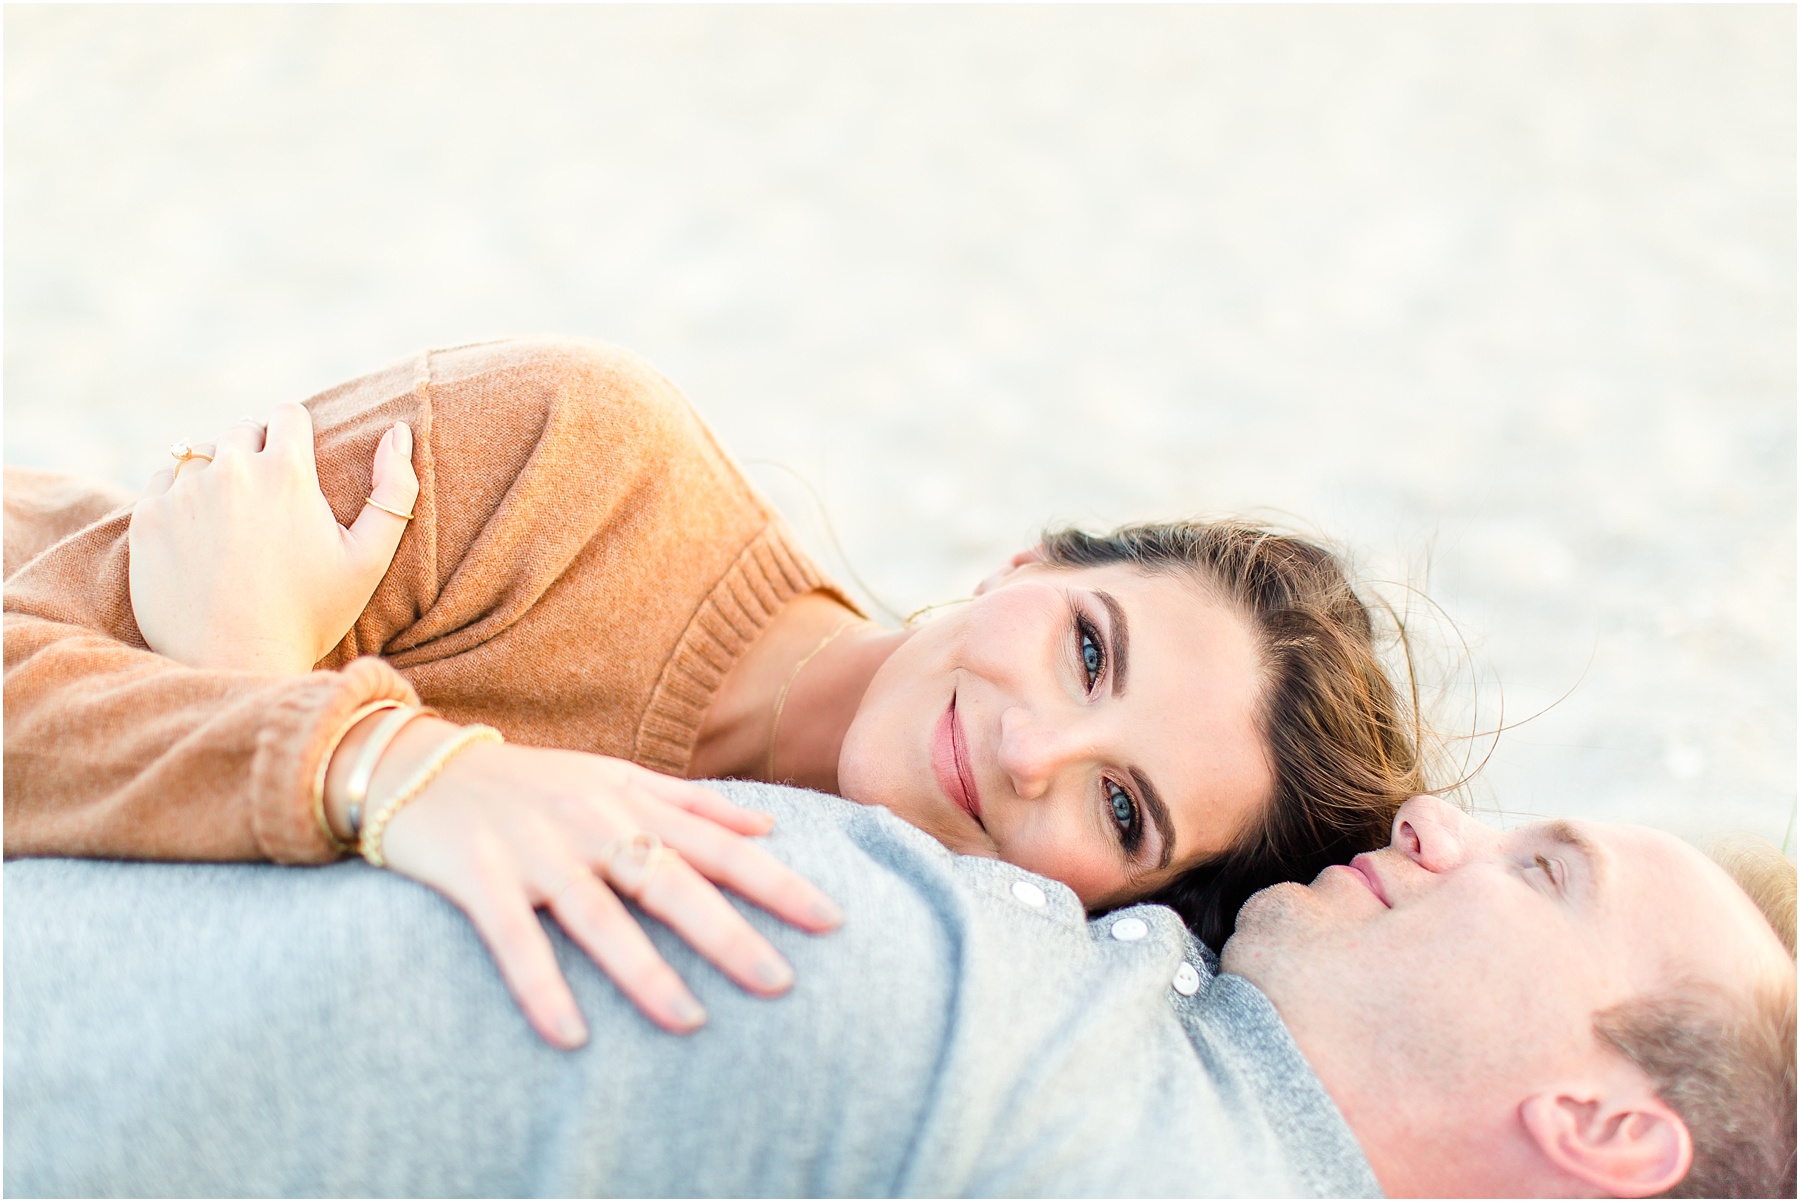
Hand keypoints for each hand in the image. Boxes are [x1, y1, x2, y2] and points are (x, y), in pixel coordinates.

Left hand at [128, 404, 418, 673]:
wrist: (235, 663)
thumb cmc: (311, 615)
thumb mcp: (369, 558)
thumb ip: (395, 490)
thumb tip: (399, 432)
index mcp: (286, 471)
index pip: (289, 414)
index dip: (298, 437)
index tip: (299, 466)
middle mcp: (231, 469)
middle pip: (243, 429)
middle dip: (258, 454)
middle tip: (268, 503)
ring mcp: (183, 492)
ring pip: (200, 455)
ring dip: (216, 474)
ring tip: (233, 521)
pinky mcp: (147, 517)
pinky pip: (162, 484)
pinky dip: (180, 499)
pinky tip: (201, 537)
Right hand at [348, 718, 843, 1045]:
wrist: (415, 765)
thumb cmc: (529, 781)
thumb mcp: (613, 776)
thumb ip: (692, 804)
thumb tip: (768, 829)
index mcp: (630, 801)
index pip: (717, 846)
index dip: (775, 883)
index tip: (831, 920)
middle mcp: (591, 823)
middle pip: (671, 883)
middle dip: (728, 933)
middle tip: (780, 981)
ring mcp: (535, 851)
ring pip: (600, 916)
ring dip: (644, 970)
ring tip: (690, 1021)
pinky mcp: (478, 878)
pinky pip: (513, 941)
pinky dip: (541, 987)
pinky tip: (571, 1034)